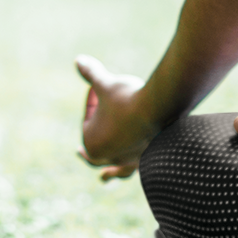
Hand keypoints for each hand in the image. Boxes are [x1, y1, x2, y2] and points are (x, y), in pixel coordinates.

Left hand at [76, 55, 158, 180]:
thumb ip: (92, 74)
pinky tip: (138, 169)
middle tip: (78, 153)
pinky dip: (134, 168)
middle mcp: (108, 156)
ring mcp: (128, 160)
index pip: (88, 120)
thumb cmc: (128, 98)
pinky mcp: (147, 159)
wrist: (160, 109)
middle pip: (97, 148)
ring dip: (110, 172)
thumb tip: (78, 60)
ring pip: (116, 169)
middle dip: (91, 145)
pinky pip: (137, 167)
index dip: (93, 100)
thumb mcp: (107, 84)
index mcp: (91, 142)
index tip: (99, 86)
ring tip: (105, 177)